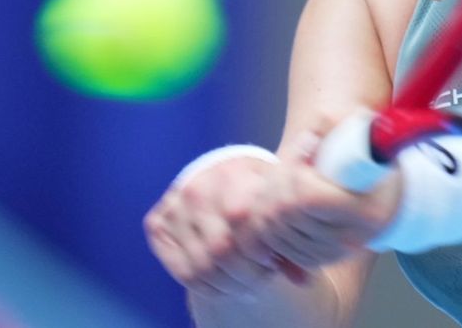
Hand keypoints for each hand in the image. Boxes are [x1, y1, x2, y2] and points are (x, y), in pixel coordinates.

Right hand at [145, 155, 289, 299]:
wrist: (224, 177)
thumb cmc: (258, 194)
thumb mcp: (276, 202)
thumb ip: (290, 237)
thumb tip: (304, 279)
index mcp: (231, 174)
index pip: (242, 221)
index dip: (260, 251)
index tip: (272, 260)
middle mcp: (197, 187)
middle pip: (222, 250)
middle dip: (247, 273)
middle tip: (262, 277)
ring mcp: (174, 206)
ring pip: (202, 266)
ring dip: (229, 284)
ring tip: (247, 282)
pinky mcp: (157, 224)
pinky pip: (183, 272)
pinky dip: (208, 287)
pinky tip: (225, 284)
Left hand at [257, 126, 403, 270]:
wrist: (383, 193)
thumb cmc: (373, 157)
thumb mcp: (362, 132)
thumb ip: (337, 124)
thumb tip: (315, 126)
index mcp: (367, 211)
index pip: (307, 196)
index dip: (294, 167)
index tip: (305, 146)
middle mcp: (349, 239)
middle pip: (284, 212)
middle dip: (275, 181)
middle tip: (287, 162)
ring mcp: (330, 253)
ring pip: (273, 230)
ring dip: (267, 200)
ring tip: (283, 179)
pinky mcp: (315, 259)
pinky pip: (274, 245)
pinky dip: (267, 222)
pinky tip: (279, 201)